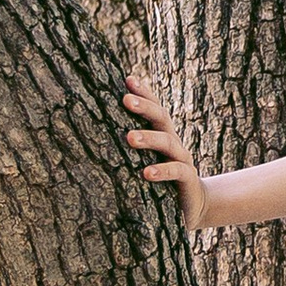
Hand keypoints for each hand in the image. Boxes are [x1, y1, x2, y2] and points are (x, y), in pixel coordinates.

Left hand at [123, 74, 208, 233]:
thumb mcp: (144, 161)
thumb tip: (94, 133)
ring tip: (130, 137)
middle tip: (125, 100)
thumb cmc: (159, 181)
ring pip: (168, 143)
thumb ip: (128, 148)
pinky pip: (177, 171)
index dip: (144, 93)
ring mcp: (182, 160)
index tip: (127, 79)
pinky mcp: (188, 180)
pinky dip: (162, 170)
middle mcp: (173, 143)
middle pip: (162, 118)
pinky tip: (146, 172)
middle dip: (144, 107)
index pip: (155, 108)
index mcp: (162, 135)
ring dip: (149, 138)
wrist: (191, 206)